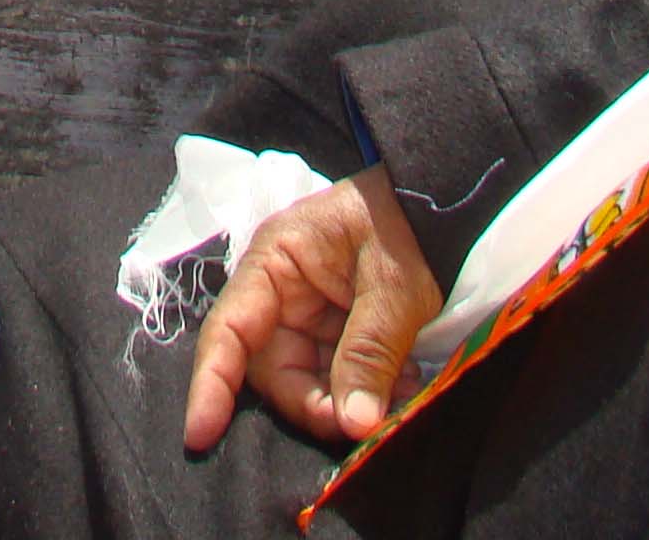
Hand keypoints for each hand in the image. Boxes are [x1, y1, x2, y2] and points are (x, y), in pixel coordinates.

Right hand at [184, 165, 440, 452]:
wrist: (449, 213)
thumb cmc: (410, 228)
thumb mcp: (394, 288)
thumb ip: (369, 354)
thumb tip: (353, 424)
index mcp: (275, 262)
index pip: (229, 329)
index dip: (211, 383)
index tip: (200, 435)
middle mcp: (280, 292)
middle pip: (270, 369)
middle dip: (313, 404)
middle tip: (364, 423)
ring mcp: (308, 315)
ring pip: (305, 382)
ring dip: (347, 402)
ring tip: (401, 396)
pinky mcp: (335, 332)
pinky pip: (335, 377)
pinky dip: (366, 392)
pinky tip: (404, 385)